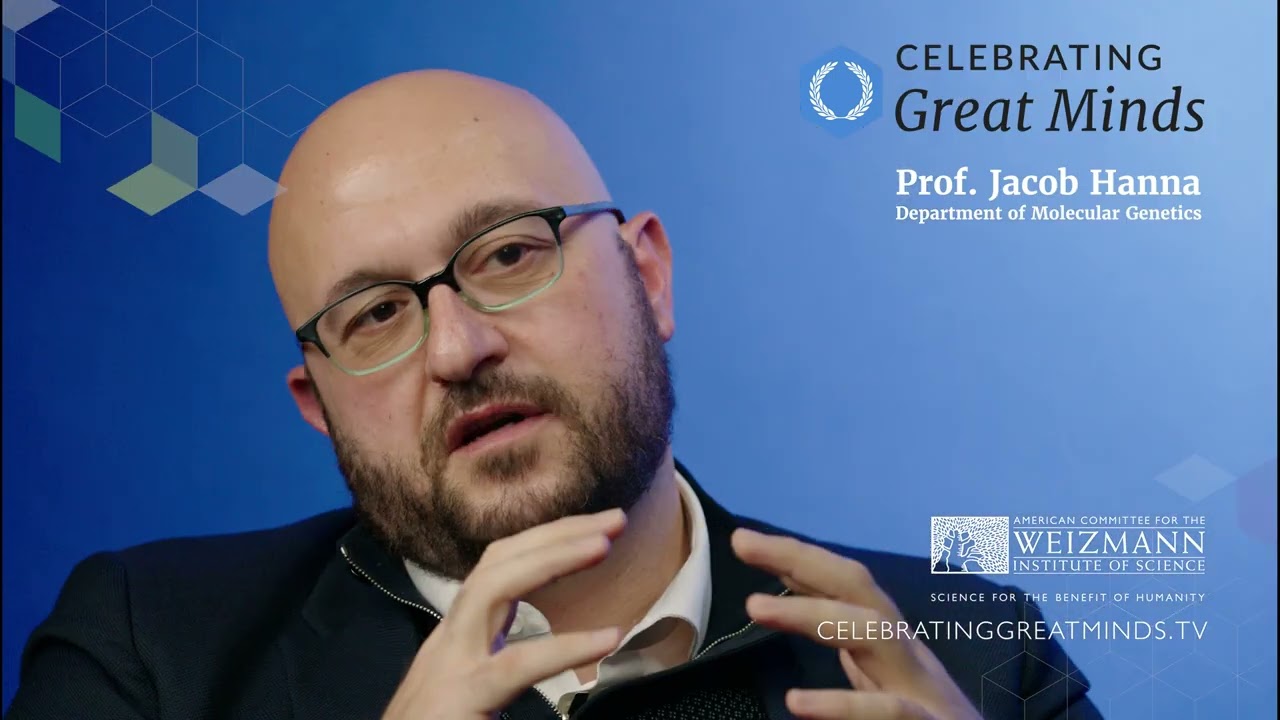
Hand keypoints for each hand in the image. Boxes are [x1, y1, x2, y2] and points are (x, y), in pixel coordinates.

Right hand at [382, 509, 626, 719]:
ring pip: (492, 589)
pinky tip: (606, 639)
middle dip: (554, 532)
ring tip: (603, 545)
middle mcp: (449, 641)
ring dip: (550, 559)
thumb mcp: (470, 693)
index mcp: (457, 637)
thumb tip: (548, 645)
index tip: (595, 530)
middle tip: (615, 519)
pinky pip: (515, 666)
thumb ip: (503, 664)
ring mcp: (450, 666)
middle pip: (497, 562)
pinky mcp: (459, 698)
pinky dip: (563, 647)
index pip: (497, 569)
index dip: (545, 541)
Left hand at [731, 528, 980, 719]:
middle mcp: (908, 656)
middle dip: (802, 557)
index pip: (845, 587)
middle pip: (858, 589)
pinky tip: (797, 704)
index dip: (798, 558)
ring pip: (875, 632)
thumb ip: (845, 648)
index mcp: (891, 646)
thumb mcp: (880, 684)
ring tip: (754, 607)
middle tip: (742, 542)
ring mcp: (922, 689)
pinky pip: (889, 711)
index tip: (746, 541)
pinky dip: (842, 705)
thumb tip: (791, 610)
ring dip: (813, 615)